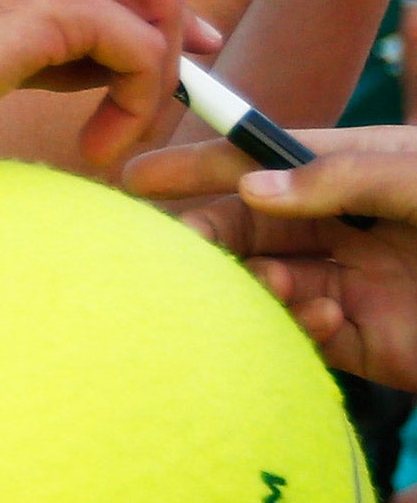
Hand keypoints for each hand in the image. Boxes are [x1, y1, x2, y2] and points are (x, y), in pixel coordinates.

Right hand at [0, 0, 217, 166]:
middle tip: (175, 86)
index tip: (153, 42)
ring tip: (115, 132)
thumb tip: (87, 50)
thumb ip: (6, 3)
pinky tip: (97, 147)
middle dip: (166, 28)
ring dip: (154, 74)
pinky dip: (138, 104)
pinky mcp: (50, 0)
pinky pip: (139, 52)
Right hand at [124, 126, 416, 386]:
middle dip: (210, 234)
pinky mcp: (366, 340)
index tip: (136, 177)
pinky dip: (298, 328)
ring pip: (268, 281)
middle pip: (250, 226)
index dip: (197, 167)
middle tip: (181, 246)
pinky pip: (306, 335)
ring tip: (273, 281)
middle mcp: (346, 226)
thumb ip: (343, 176)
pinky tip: (323, 314)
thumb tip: (251, 188)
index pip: (261, 162)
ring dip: (255, 283)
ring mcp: (353, 282)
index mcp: (356, 173)